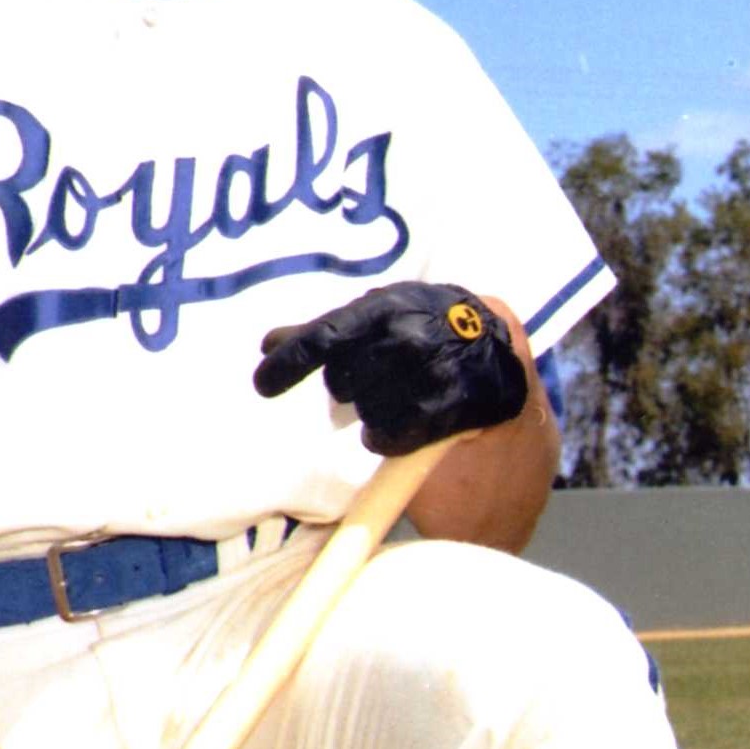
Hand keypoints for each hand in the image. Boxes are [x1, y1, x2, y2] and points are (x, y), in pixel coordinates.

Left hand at [253, 281, 529, 454]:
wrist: (487, 340)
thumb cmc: (418, 322)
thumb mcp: (375, 314)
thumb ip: (321, 331)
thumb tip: (267, 344)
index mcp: (381, 310)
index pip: (324, 336)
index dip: (290, 363)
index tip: (262, 385)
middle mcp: (404, 339)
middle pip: (342, 385)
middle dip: (352, 385)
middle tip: (380, 373)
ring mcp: (428, 374)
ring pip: (366, 414)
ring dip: (374, 411)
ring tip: (401, 392)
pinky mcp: (445, 409)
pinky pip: (390, 438)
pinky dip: (388, 437)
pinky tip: (406, 420)